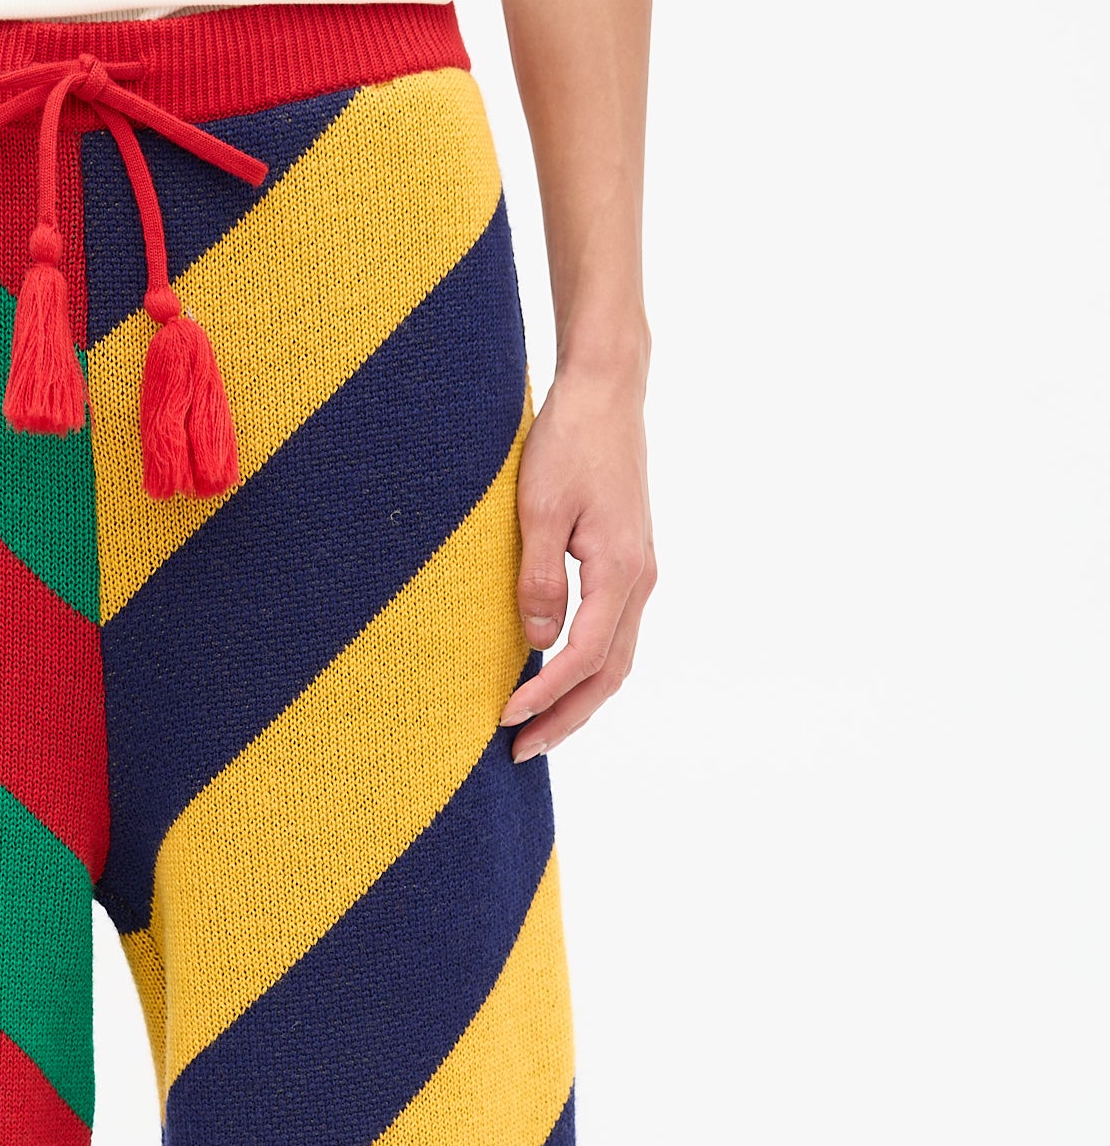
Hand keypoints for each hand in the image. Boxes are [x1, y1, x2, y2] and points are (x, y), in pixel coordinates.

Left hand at [500, 363, 655, 761]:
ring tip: (537, 731)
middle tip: (520, 752)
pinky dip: (587, 670)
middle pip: (609, 675)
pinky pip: (613, 635)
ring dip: (578, 701)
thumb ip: (539, 578)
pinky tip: (555, 680)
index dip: (545, 695)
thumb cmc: (570, 441)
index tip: (505, 719)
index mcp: (621, 570)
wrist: (607, 392)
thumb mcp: (540, 508)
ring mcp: (639, 573)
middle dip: (566, 718)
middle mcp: (640, 580)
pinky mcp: (629, 564)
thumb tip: (539, 640)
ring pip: (616, 660)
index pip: (584, 657)